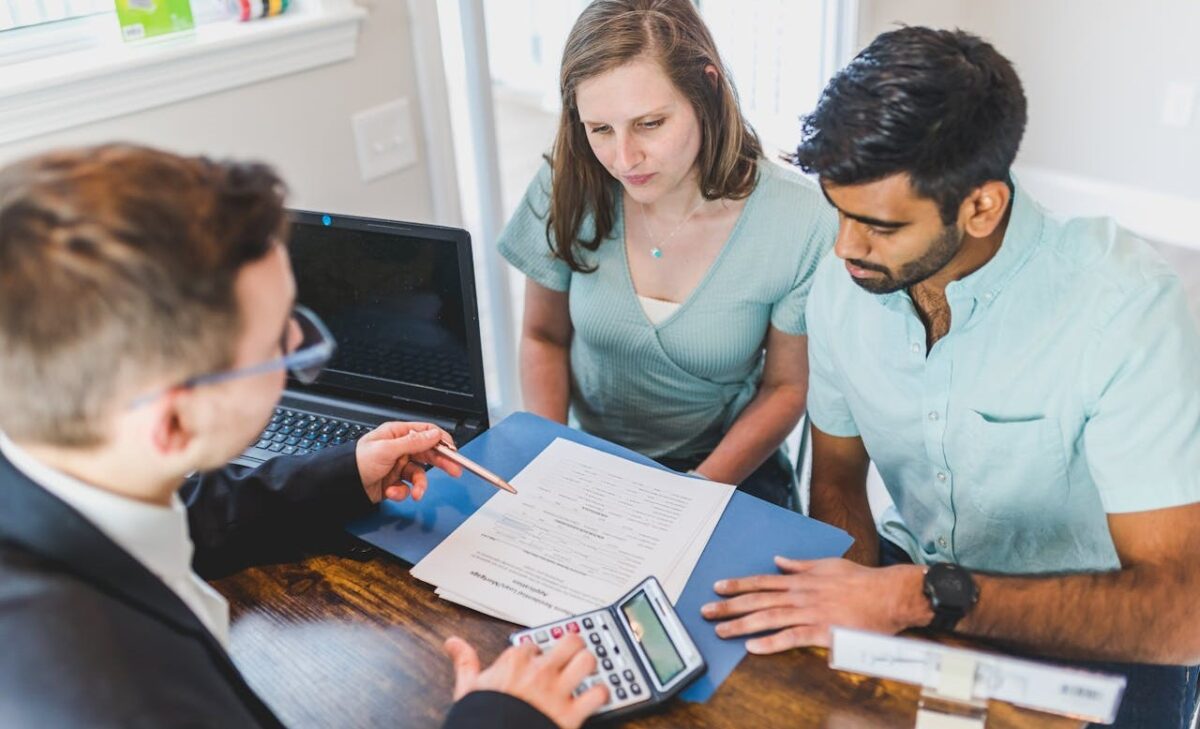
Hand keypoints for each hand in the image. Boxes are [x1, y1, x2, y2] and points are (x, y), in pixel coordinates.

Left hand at [354, 421, 462, 502]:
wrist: (343, 484)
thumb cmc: (358, 461)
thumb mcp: (388, 449)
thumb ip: (414, 442)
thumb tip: (434, 435)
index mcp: (398, 434)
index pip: (426, 433)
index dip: (441, 441)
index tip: (453, 451)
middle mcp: (400, 449)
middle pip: (428, 454)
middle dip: (441, 463)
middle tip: (455, 470)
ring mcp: (398, 466)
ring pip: (419, 474)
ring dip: (419, 485)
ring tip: (416, 493)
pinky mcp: (395, 482)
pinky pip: (408, 487)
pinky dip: (402, 492)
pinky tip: (392, 491)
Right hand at [444, 635, 607, 728]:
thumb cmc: (481, 718)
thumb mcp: (467, 689)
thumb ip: (465, 662)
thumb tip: (452, 643)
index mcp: (515, 662)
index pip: (535, 643)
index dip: (537, 652)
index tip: (535, 660)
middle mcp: (539, 672)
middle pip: (570, 641)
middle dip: (573, 646)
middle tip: (572, 653)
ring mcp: (557, 692)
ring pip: (586, 661)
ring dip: (589, 665)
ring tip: (586, 670)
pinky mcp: (571, 714)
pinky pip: (598, 695)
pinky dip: (600, 694)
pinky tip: (594, 696)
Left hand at [700, 557, 929, 653]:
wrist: (889, 594)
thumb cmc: (862, 581)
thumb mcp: (828, 565)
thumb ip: (801, 565)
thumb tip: (780, 560)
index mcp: (801, 581)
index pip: (762, 582)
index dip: (738, 585)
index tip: (718, 587)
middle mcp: (800, 595)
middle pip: (758, 600)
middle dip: (729, 606)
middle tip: (706, 611)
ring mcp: (810, 613)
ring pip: (768, 618)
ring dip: (742, 625)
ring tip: (721, 631)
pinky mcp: (822, 631)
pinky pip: (792, 638)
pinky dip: (771, 643)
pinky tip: (753, 648)